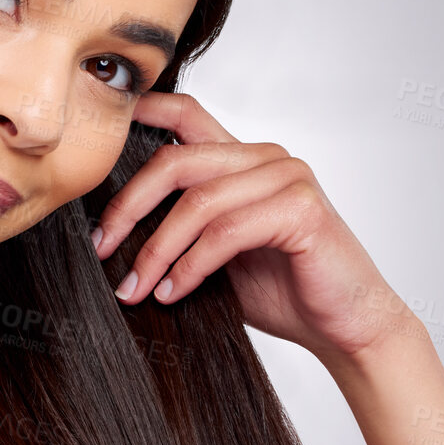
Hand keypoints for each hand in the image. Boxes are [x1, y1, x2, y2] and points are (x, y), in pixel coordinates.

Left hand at [92, 92, 411, 365]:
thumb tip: (109, 232)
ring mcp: (289, 178)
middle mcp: (267, 159)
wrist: (345, 331)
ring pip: (197, 202)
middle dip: (128, 206)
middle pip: (176, 160)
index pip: (187, 115)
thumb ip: (180, 228)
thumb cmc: (284, 293)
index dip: (142, 113)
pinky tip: (172, 293)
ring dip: (156, 250)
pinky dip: (190, 267)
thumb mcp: (216, 255)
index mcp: (245, 160)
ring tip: (134, 289)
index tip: (98, 139)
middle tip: (102, 249)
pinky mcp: (303, 210)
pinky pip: (226, 232)